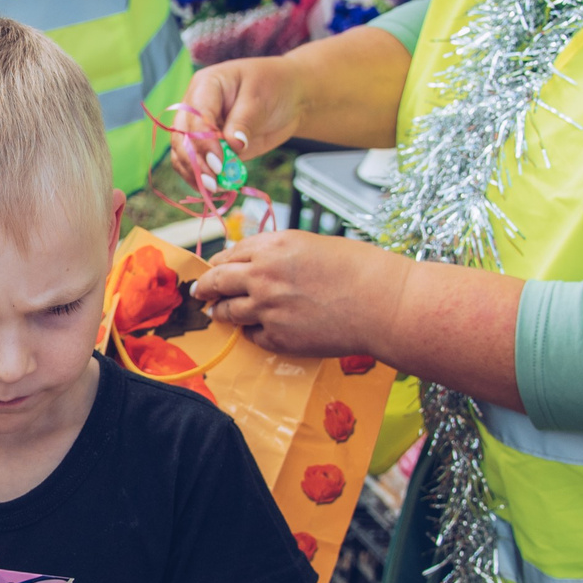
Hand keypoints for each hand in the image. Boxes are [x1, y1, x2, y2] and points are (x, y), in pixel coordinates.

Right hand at [171, 59, 299, 188]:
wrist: (287, 97)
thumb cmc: (274, 87)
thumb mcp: (260, 98)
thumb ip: (244, 122)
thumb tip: (233, 146)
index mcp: (205, 86)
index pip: (195, 117)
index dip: (204, 143)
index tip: (219, 164)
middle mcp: (195, 107)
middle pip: (182, 138)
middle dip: (195, 163)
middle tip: (214, 183)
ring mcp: (199, 128)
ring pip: (182, 154)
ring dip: (195, 174)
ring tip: (216, 189)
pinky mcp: (208, 147)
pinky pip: (195, 164)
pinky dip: (201, 178)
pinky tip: (215, 189)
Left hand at [193, 230, 406, 356]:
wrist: (384, 303)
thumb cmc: (361, 269)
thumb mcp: (314, 245)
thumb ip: (280, 253)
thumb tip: (258, 263)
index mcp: (273, 246)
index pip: (230, 254)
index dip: (219, 263)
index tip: (214, 269)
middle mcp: (263, 275)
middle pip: (217, 282)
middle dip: (205, 288)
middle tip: (199, 292)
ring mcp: (267, 308)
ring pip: (228, 312)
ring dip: (221, 312)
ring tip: (217, 313)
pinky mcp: (277, 338)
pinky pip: (252, 336)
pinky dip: (251, 332)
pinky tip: (255, 330)